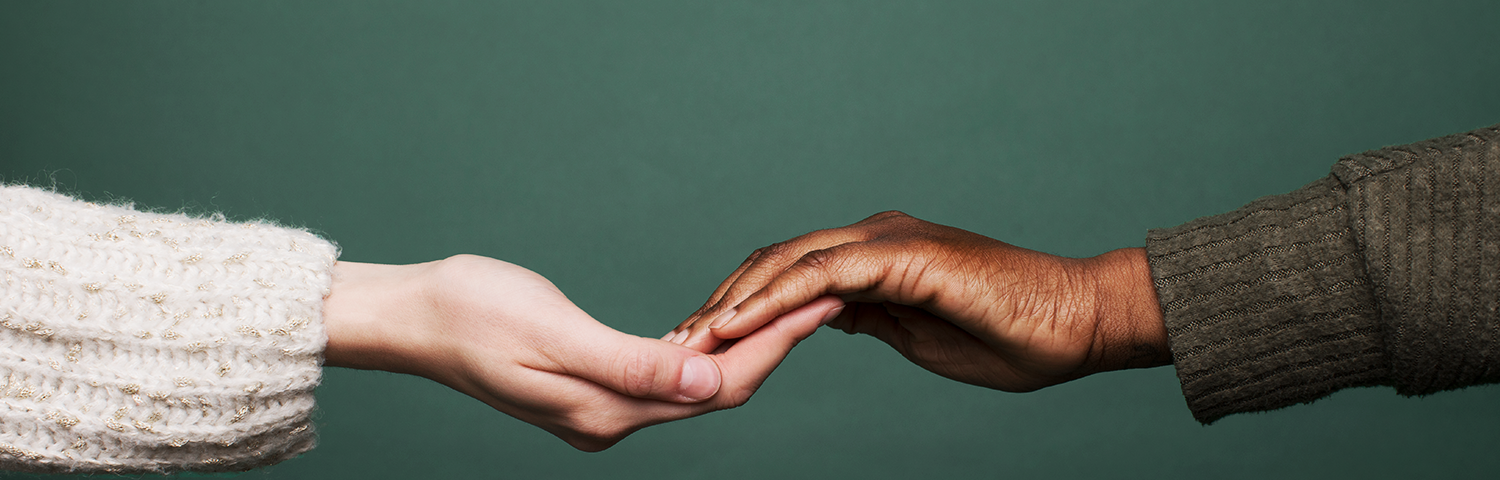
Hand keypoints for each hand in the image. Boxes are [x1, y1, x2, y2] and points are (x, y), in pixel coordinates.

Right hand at [321, 255, 841, 450]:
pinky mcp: (589, 390)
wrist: (411, 318)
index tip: (822, 303)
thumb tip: (709, 384)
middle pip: (717, 392)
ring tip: (791, 309)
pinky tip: (718, 329)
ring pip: (694, 388)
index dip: (776, 346)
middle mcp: (610, 420)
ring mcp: (599, 410)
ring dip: (743, 351)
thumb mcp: (554, 331)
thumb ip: (634, 364)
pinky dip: (700, 354)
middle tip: (827, 297)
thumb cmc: (470, 312)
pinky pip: (664, 380)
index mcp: (606, 409)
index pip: (719, 388)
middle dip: (775, 346)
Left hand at [665, 211, 1168, 391]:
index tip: (701, 344)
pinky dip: (774, 299)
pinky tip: (738, 326)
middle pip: (775, 262)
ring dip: (733, 302)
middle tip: (677, 344)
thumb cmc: (1012, 336)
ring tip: (691, 339)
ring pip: (788, 263)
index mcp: (878, 255)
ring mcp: (889, 241)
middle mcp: (875, 237)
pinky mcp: (905, 257)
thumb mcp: (917, 333)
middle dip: (721, 303)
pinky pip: (823, 275)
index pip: (789, 272)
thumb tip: (826, 317)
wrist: (1078, 324)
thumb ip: (870, 316)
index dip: (740, 305)